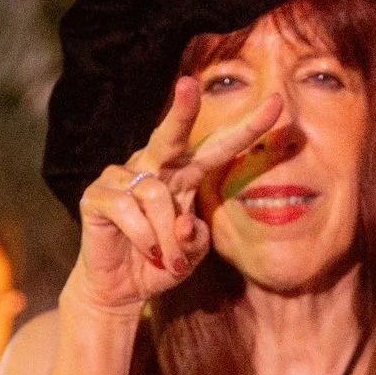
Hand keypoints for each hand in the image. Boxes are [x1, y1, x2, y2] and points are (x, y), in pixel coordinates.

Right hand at [62, 76, 282, 317]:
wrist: (120, 289)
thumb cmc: (160, 264)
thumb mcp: (190, 256)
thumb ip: (196, 239)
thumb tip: (182, 221)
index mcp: (184, 175)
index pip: (219, 147)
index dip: (247, 128)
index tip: (278, 106)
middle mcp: (154, 167)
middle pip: (171, 135)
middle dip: (181, 110)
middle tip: (189, 85)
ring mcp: (122, 177)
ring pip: (156, 195)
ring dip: (165, 236)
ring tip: (164, 258)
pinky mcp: (97, 195)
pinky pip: (129, 209)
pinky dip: (143, 237)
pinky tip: (144, 250)